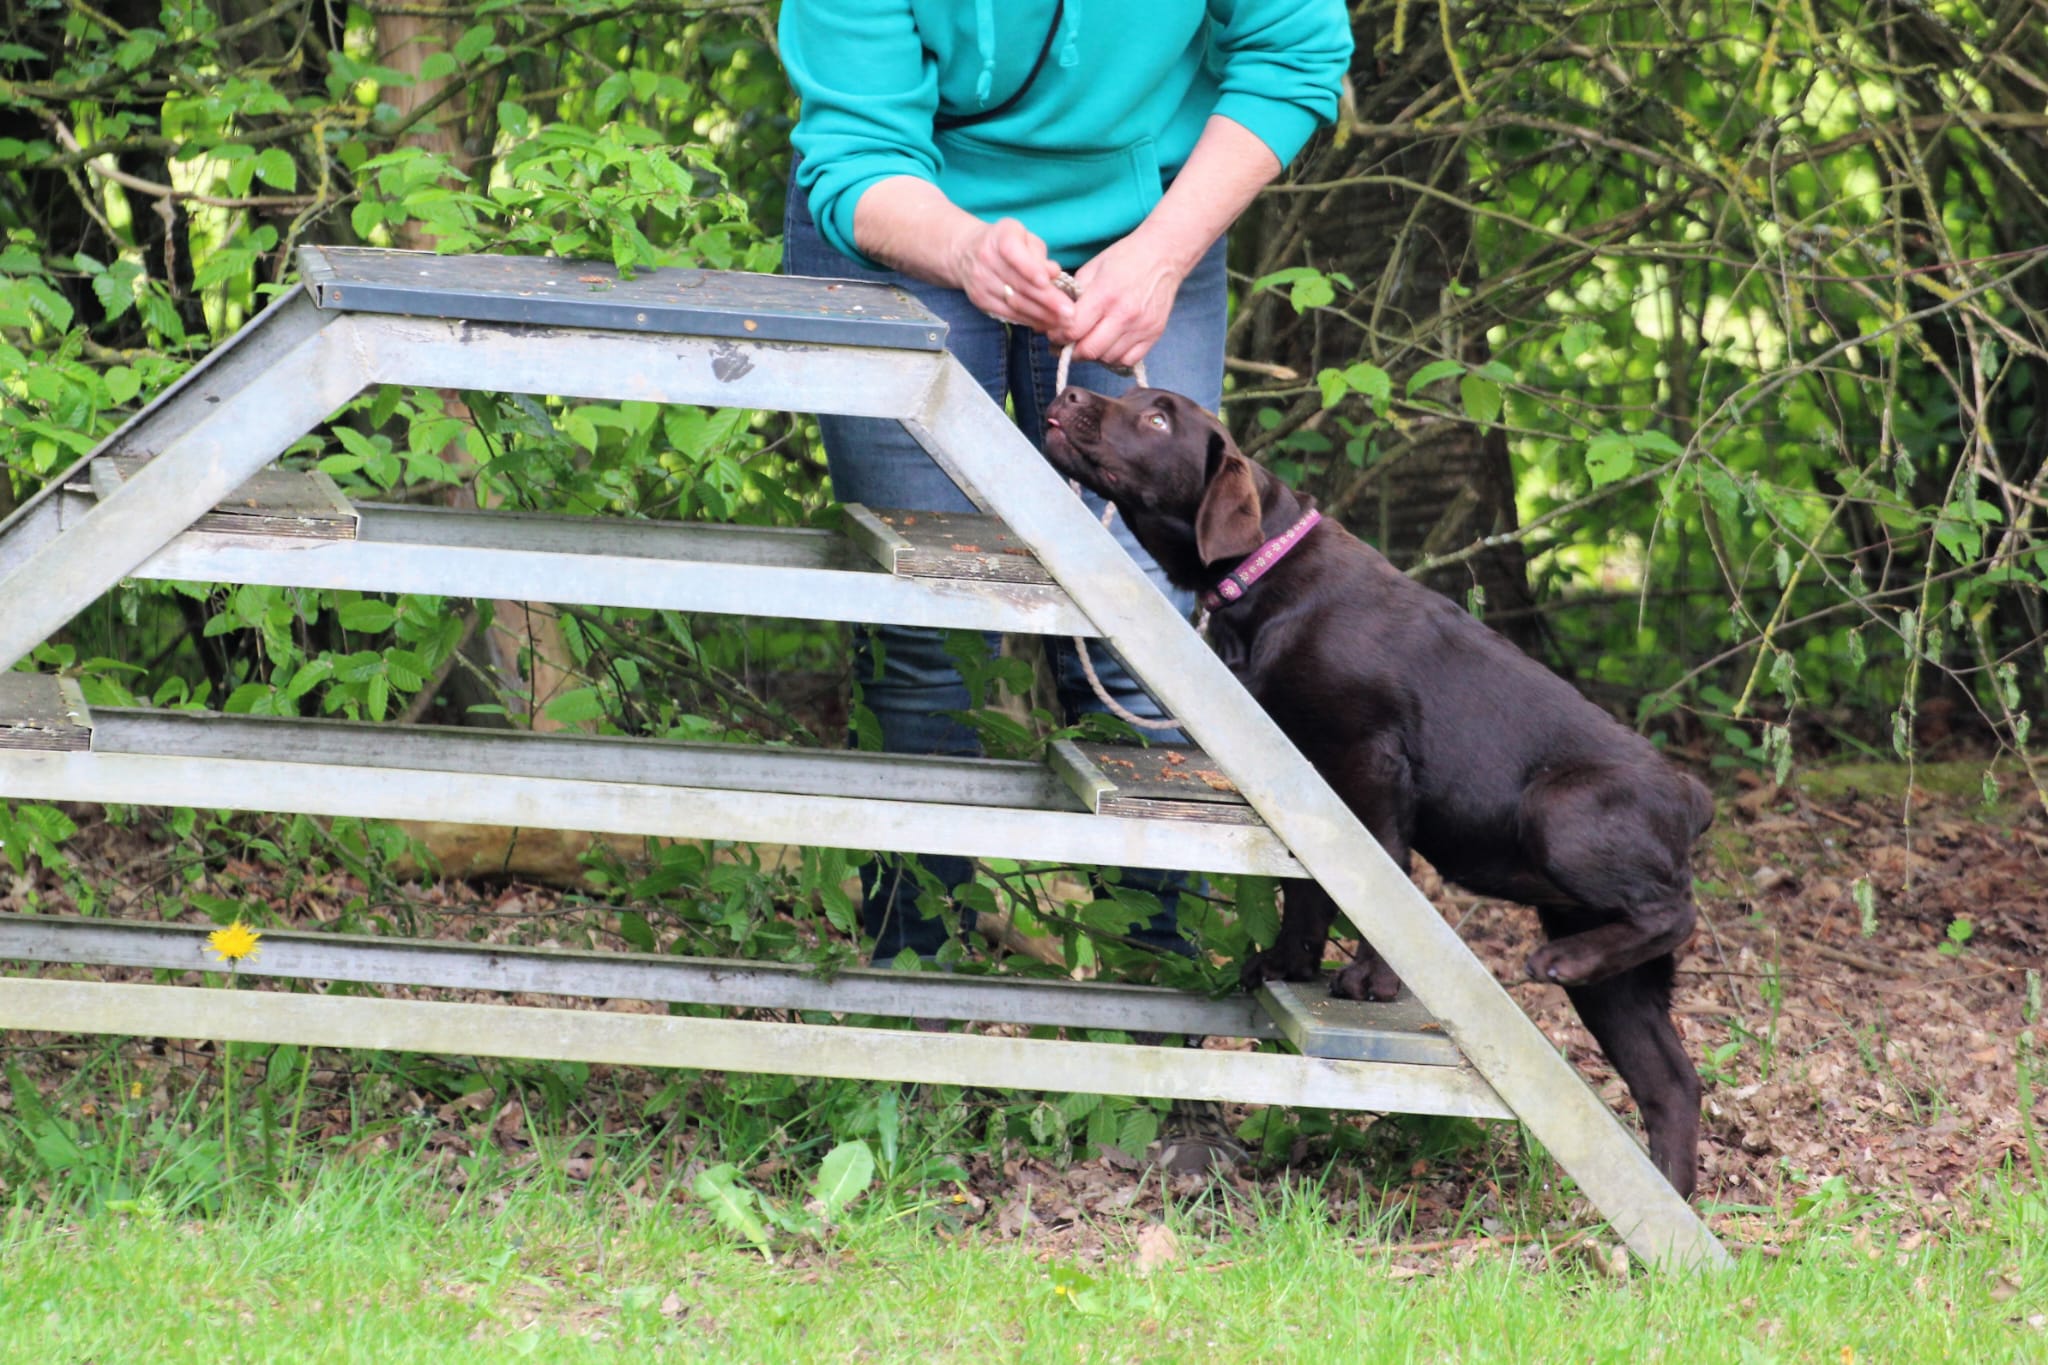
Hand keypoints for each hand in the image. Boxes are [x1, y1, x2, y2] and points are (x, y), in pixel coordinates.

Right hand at [947, 216, 1074, 332]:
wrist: (965, 252)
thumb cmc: (1006, 242)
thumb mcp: (1023, 236)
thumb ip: (1039, 253)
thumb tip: (1054, 272)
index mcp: (1000, 237)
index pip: (1013, 252)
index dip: (1030, 268)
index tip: (1048, 282)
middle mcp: (986, 259)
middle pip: (1018, 284)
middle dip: (1047, 300)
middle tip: (1070, 312)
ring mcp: (981, 282)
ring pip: (1015, 303)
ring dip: (1041, 315)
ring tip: (1064, 323)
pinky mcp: (981, 301)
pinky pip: (1008, 314)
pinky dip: (1029, 320)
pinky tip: (1047, 324)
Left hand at [1054, 229, 1189, 370]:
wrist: (1163, 256)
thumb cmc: (1124, 259)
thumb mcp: (1091, 269)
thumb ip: (1072, 297)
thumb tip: (1055, 322)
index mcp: (1105, 295)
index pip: (1073, 330)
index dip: (1058, 336)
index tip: (1055, 335)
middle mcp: (1125, 314)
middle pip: (1089, 350)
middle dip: (1072, 350)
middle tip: (1068, 344)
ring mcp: (1141, 327)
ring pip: (1107, 358)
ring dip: (1094, 354)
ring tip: (1090, 341)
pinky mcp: (1154, 334)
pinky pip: (1128, 360)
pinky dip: (1115, 357)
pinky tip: (1109, 345)